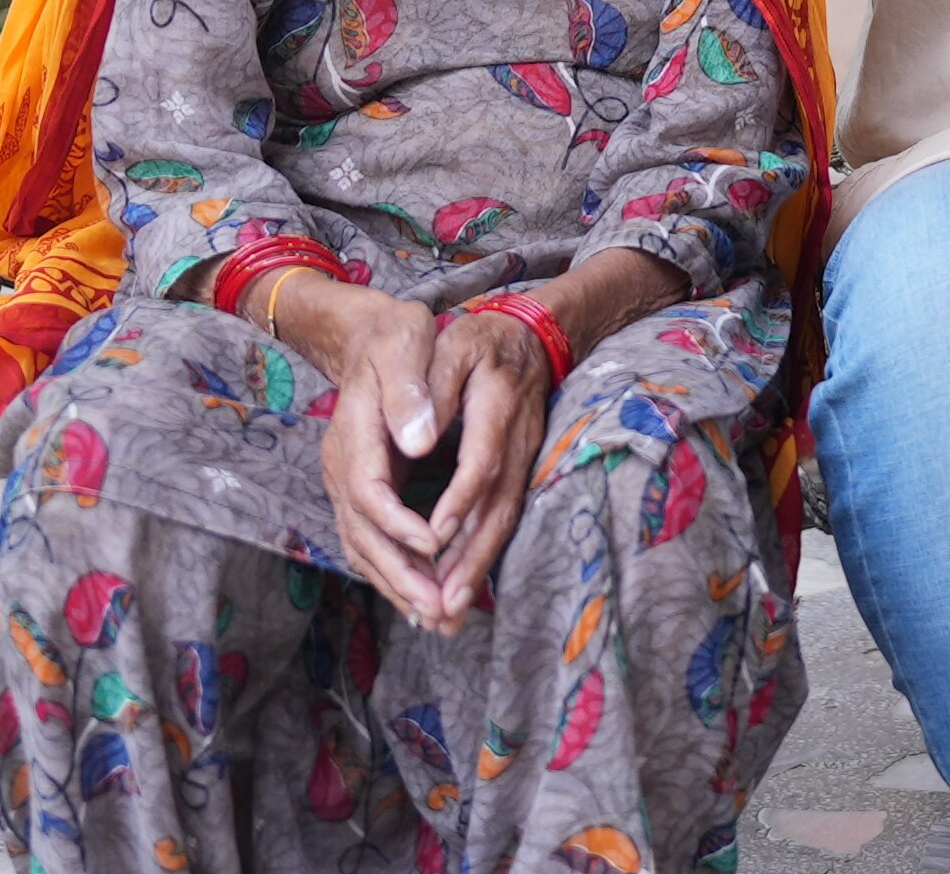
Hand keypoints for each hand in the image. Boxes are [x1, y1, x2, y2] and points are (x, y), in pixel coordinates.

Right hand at [272, 278, 541, 633]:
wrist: (367, 336)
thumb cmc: (395, 337)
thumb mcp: (403, 343)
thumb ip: (407, 389)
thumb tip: (418, 439)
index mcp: (354, 430)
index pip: (367, 491)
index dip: (398, 524)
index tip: (435, 545)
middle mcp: (342, 463)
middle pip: (361, 533)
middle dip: (399, 575)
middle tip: (438, 608)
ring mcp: (345, 481)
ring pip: (363, 546)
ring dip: (398, 585)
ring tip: (437, 617)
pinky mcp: (358, 492)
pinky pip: (370, 542)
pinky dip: (393, 573)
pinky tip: (420, 598)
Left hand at [412, 309, 557, 628]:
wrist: (532, 336)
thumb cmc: (478, 341)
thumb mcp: (453, 347)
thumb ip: (432, 388)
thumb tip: (416, 439)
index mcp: (498, 406)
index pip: (482, 461)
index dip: (460, 500)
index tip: (434, 536)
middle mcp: (518, 441)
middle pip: (498, 508)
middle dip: (471, 561)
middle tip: (443, 606)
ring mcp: (524, 460)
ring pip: (504, 521)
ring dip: (477, 569)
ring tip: (449, 613)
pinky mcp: (520, 472)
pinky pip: (505, 519)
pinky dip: (484, 556)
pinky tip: (463, 585)